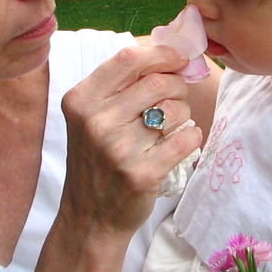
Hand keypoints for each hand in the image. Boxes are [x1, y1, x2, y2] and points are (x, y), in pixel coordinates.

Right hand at [58, 44, 202, 236]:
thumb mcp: (90, 118)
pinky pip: (187, 139)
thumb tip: (172, 55)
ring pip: (175, 110)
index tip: (178, 59)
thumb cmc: (96, 160)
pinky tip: (179, 143)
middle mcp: (96, 122)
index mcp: (81, 100)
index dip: (161, 53)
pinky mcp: (142, 173)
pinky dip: (191, 137)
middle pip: (158, 82)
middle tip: (176, 98)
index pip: (128, 59)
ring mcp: (118, 149)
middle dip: (177, 85)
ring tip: (171, 126)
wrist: (90, 217)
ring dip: (183, 113)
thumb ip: (120, 86)